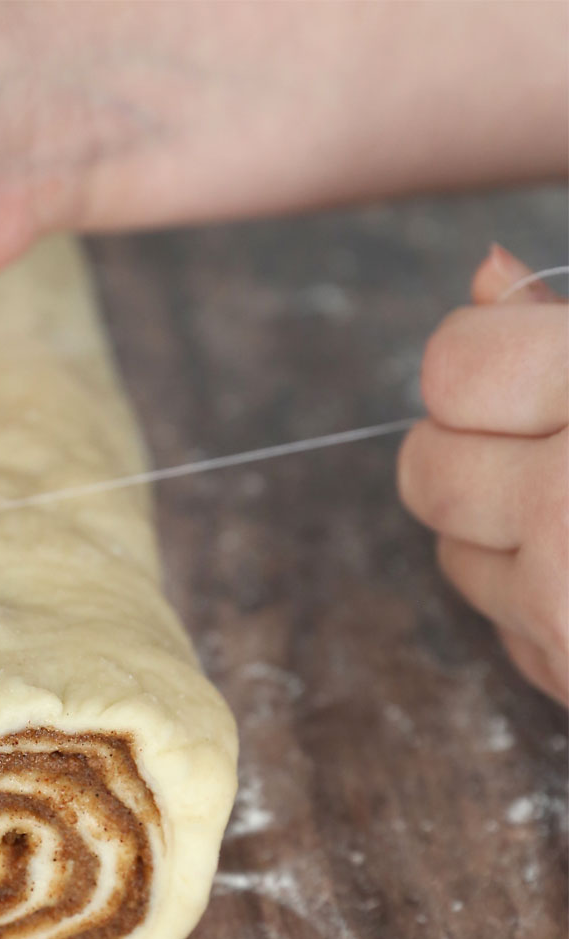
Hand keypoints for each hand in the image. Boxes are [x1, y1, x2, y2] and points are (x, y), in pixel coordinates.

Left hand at [399, 246, 567, 702]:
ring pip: (454, 556)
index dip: (487, 356)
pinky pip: (506, 626)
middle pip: (425, 468)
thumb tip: (482, 270)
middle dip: (476, 447)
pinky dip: (541, 600)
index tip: (534, 359)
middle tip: (564, 440)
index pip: (456, 366)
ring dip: (504, 530)